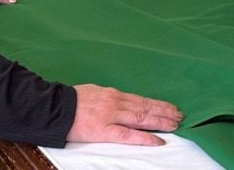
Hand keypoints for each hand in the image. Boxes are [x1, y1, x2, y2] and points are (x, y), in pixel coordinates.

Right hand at [66, 84, 182, 145]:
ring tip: (174, 124)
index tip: (170, 107)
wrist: (54, 107)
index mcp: (112, 94)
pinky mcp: (104, 131)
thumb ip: (108, 98)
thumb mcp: (93, 92)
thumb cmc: (71, 101)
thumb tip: (119, 100)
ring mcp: (111, 116)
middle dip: (164, 111)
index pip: (140, 99)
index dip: (157, 104)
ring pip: (141, 118)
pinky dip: (145, 137)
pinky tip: (157, 140)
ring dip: (160, 121)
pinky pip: (128, 135)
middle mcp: (115, 103)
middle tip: (179, 115)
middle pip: (145, 107)